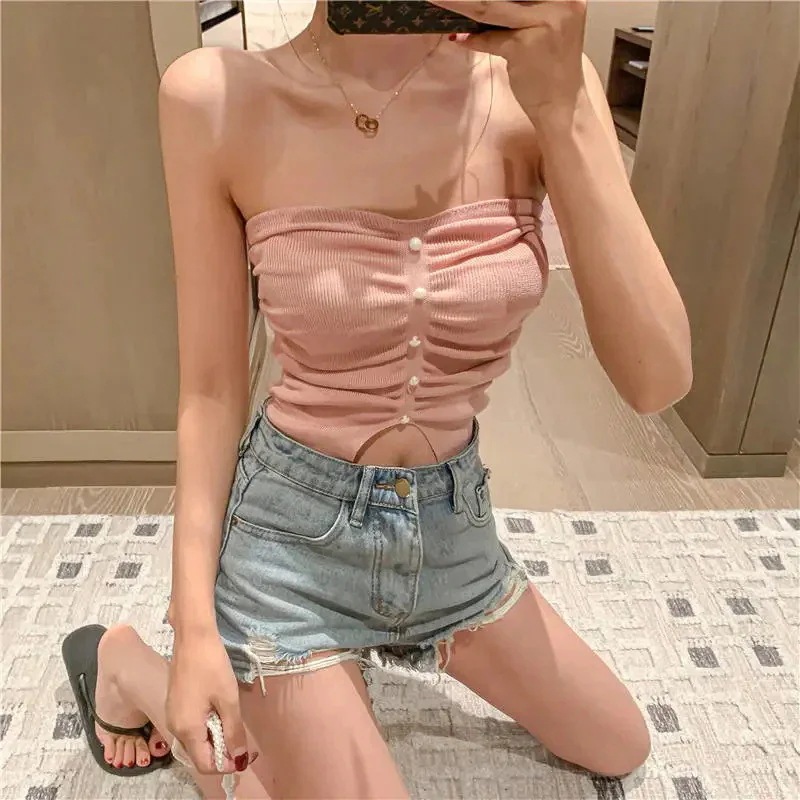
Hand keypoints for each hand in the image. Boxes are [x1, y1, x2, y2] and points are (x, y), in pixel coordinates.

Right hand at [166, 630, 251, 773]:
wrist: (193, 637)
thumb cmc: (211, 666)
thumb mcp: (228, 699)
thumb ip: (234, 731)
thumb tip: (239, 757)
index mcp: (187, 730)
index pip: (205, 764)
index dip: (226, 764)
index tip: (245, 754)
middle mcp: (175, 727)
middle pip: (199, 753)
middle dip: (222, 751)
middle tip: (244, 740)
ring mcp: (173, 715)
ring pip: (195, 739)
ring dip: (215, 737)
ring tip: (233, 722)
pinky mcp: (175, 704)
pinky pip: (191, 725)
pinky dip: (206, 725)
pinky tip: (219, 710)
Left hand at [433, 1, 586, 122]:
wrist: (563, 105)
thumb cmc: (552, 66)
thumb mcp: (545, 26)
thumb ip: (522, 8)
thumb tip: (480, 2)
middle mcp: (559, 1)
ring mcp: (543, 22)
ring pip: (490, 7)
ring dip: (460, 4)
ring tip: (437, 0)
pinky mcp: (524, 46)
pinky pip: (489, 38)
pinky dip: (473, 40)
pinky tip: (459, 39)